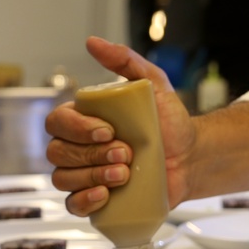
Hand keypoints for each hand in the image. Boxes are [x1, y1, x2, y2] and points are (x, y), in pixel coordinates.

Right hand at [45, 36, 195, 215]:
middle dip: (91, 154)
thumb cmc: (169, 121)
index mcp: (83, 120)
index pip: (57, 122)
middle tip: (126, 152)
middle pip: (58, 152)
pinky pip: (72, 205)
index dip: (77, 128)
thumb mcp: (153, 84)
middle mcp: (77, 148)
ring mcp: (84, 175)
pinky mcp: (97, 200)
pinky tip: (104, 194)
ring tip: (125, 173)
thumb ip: (126, 61)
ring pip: (64, 178)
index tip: (108, 130)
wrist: (191, 157)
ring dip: (92, 176)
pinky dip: (84, 201)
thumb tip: (93, 42)